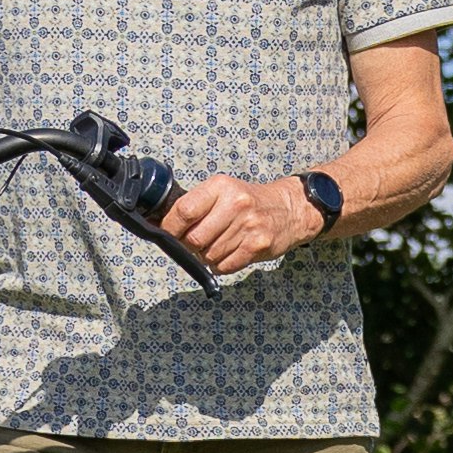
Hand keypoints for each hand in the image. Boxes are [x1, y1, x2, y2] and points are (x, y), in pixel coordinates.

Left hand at [164, 173, 328, 279]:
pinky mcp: (258, 246)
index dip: (170, 227)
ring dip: (207, 256)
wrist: (290, 209)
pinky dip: (221, 264)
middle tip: (196, 242)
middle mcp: (236, 204)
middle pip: (194, 239)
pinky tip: (230, 252)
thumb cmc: (250, 202)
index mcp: (221, 187)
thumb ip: (196, 205)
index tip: (168, 233)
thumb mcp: (223, 191)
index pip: (184, 211)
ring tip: (219, 244)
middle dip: (189, 246)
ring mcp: (248, 226)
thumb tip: (162, 226)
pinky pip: (225, 266)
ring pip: (208, 255)